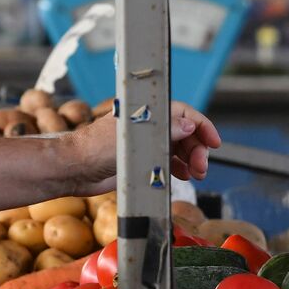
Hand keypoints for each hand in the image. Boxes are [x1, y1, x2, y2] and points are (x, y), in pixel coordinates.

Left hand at [67, 101, 222, 194]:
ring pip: (179, 147)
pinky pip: (168, 161)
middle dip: (198, 148)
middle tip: (202, 166)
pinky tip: (184, 176)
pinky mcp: (141, 161)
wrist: (73, 169)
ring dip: (191, 159)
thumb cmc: (94, 148)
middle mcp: (149, 125)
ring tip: (197, 174)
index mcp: (147, 112)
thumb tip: (190, 124)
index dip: (202, 126)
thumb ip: (164, 129)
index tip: (214, 142)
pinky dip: (179, 168)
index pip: (184, 113)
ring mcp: (145, 143)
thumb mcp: (132, 136)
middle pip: (185, 132)